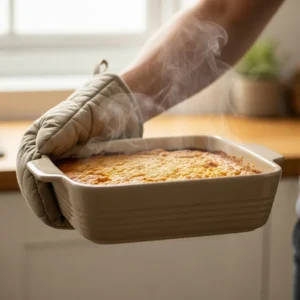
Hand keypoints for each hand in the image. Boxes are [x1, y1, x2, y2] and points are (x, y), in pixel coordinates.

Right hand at [16, 71, 142, 227]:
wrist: (117, 103)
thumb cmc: (100, 104)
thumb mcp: (83, 112)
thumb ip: (61, 126)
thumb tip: (40, 147)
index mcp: (37, 138)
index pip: (30, 172)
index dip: (39, 195)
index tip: (54, 214)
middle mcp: (41, 152)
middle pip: (35, 185)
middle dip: (46, 206)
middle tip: (63, 223)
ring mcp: (56, 160)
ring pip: (47, 190)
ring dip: (56, 208)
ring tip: (70, 223)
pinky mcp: (70, 166)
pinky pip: (63, 187)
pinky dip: (68, 201)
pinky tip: (77, 211)